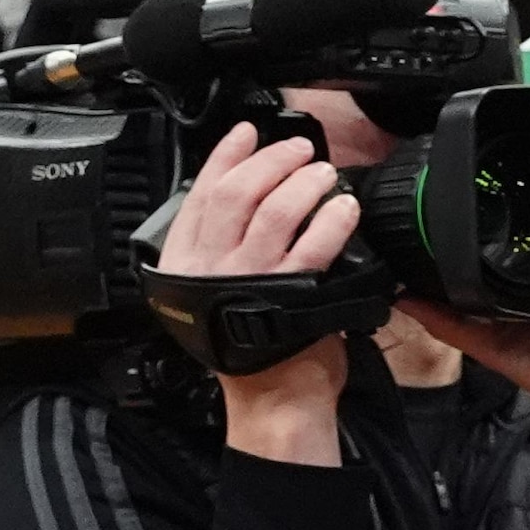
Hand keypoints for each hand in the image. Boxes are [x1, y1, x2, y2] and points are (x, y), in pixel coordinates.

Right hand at [160, 123, 362, 464]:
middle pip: (235, 194)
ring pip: (273, 211)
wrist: (272, 396)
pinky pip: (313, 244)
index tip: (247, 132)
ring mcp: (249, 278)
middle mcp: (211, 268)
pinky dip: (331, 219)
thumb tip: (247, 197)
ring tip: (323, 174)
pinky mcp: (290, 293)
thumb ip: (222, 247)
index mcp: (186, 263)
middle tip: (298, 150)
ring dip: (302, 183)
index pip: (200, 194)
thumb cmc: (252, 347)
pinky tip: (344, 208)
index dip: (225, 156)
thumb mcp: (216, 290)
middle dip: (269, 161)